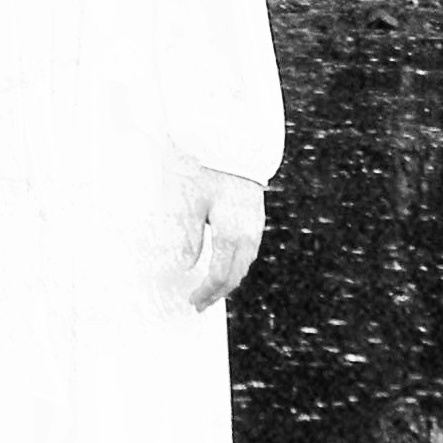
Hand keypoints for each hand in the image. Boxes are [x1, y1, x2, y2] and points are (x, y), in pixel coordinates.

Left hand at [186, 167, 264, 310]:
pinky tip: (226, 259)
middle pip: (236, 273)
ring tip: (213, 287)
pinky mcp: (254, 211)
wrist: (229, 139)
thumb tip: (187, 266)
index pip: (220, 275)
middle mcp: (249, 231)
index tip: (193, 301)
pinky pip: (248, 246)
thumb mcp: (187, 204)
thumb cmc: (203, 169)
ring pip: (245, 261)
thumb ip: (189, 238)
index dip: (206, 292)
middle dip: (219, 291)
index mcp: (232, 234)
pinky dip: (236, 261)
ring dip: (229, 278)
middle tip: (201, 303)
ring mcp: (255, 221)